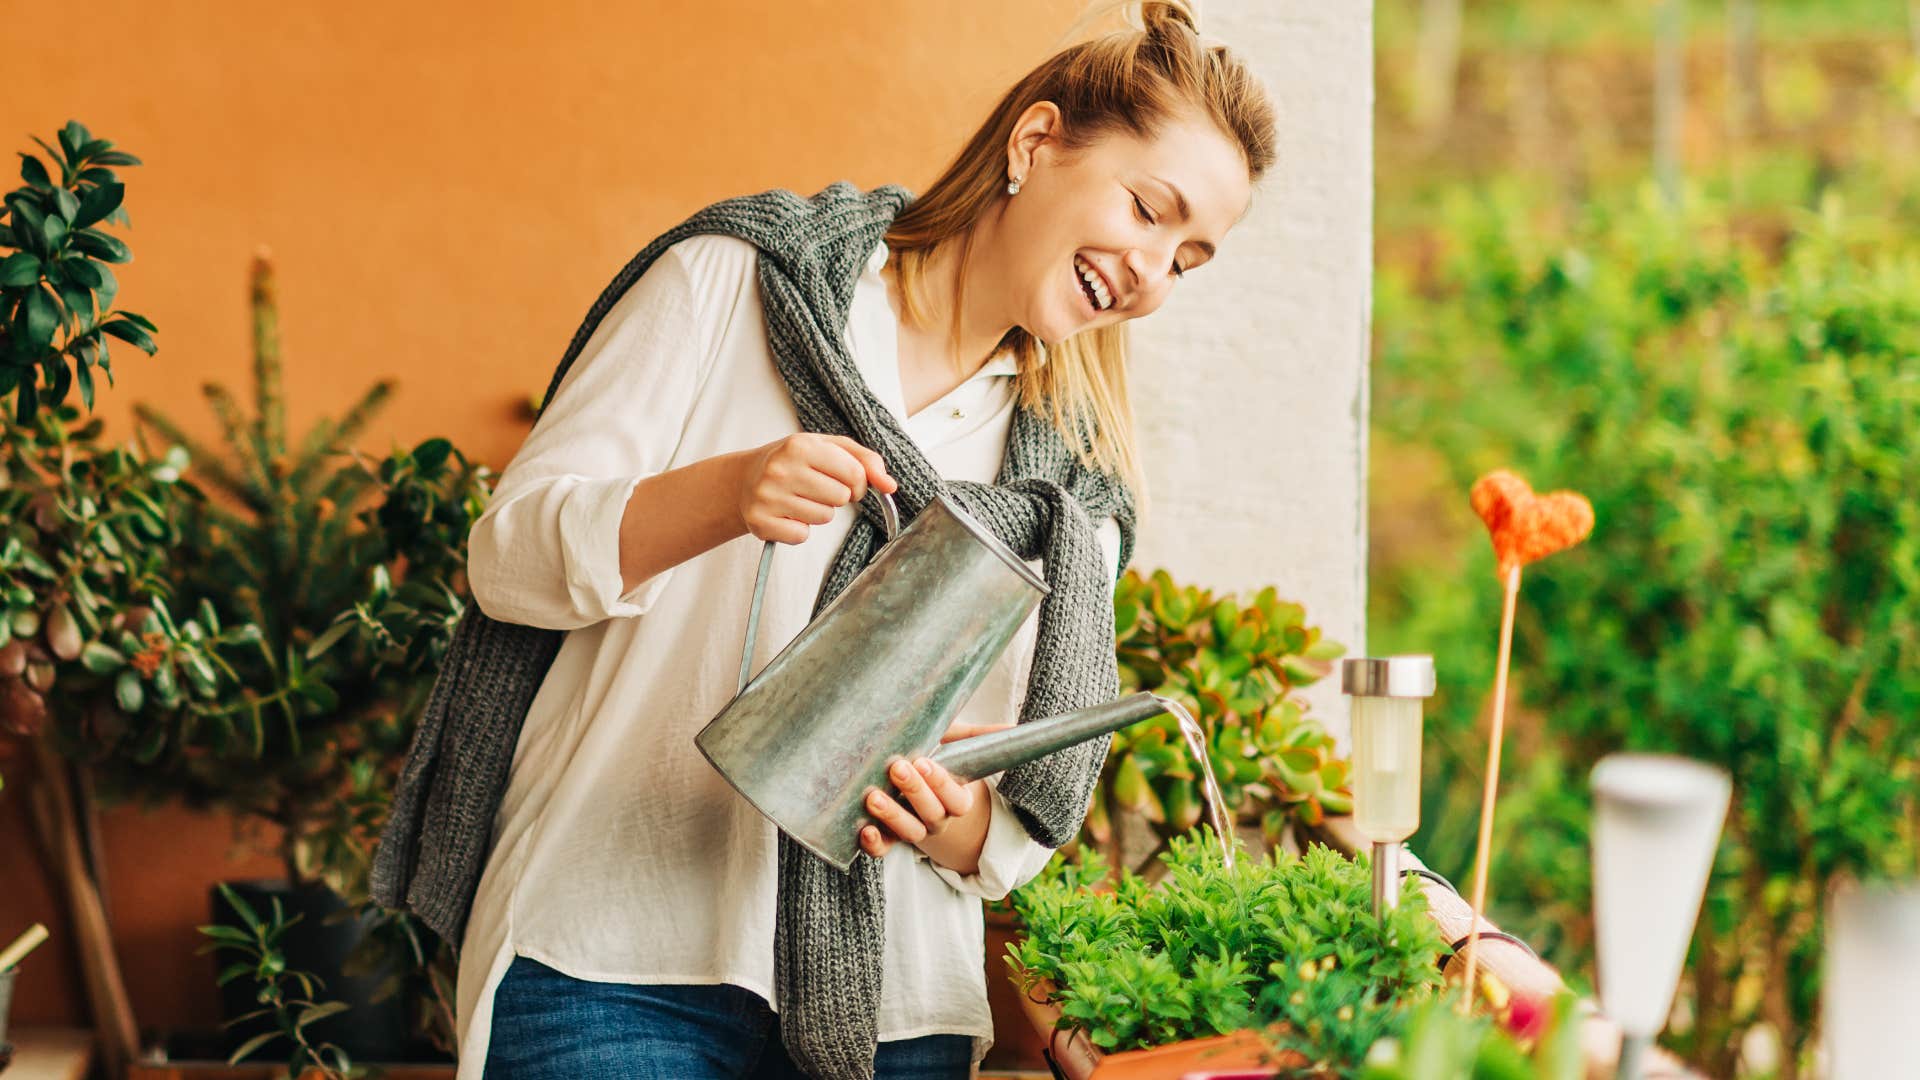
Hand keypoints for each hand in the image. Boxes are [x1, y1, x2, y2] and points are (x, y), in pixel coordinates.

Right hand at [739, 434, 895, 544]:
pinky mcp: (760, 521)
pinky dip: (799, 529)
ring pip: (823, 518)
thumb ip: (865, 461)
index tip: (847, 482)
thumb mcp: (829, 449)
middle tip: (817, 489)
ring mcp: (767, 496)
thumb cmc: (796, 462)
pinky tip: (787, 514)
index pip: (854, 473)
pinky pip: (801, 536)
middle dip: (836, 497)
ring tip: (800, 499)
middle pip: (840, 497)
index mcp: (801, 445)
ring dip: (818, 512)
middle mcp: (781, 469)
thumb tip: (890, 486)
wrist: (745, 479)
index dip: (858, 483)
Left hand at [859, 721, 1011, 863]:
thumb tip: (1013, 729)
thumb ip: (977, 737)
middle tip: (897, 768)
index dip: (941, 784)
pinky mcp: (888, 838)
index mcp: (956, 798)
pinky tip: (864, 829)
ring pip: (910, 832)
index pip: (956, 798)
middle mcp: (937, 818)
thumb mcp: (954, 745)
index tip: (924, 762)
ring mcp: (913, 830)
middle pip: (932, 814)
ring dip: (892, 816)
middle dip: (915, 792)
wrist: (910, 785)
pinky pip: (884, 849)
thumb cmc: (934, 758)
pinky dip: (875, 844)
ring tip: (873, 797)